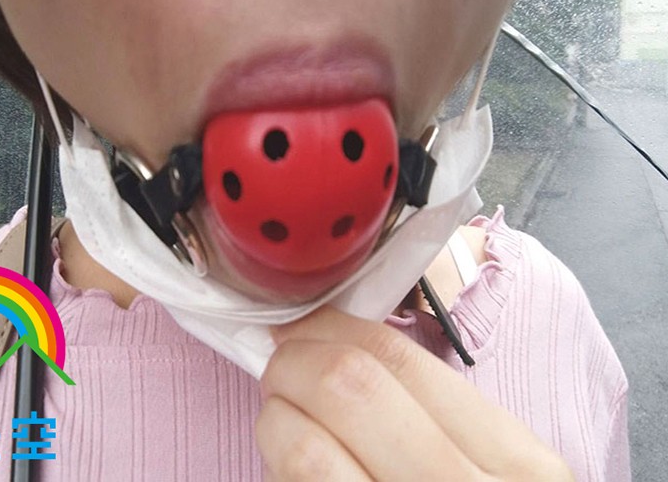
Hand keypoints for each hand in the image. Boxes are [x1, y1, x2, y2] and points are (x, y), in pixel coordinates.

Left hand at [256, 306, 573, 480]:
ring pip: (305, 451)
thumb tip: (337, 349)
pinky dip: (280, 471)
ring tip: (282, 420)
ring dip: (276, 421)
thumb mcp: (490, 476)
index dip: (333, 331)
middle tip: (281, 366)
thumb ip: (435, 418)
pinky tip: (293, 465)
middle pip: (349, 388)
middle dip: (294, 363)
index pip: (399, 361)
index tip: (306, 327)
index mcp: (519, 469)